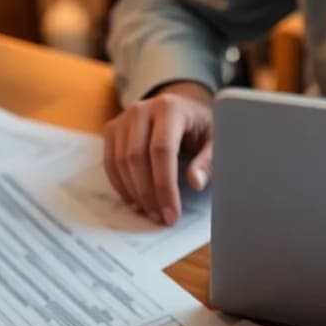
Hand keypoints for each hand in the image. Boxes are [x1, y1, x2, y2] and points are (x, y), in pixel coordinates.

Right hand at [103, 81, 213, 224]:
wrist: (183, 107)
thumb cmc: (200, 127)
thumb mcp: (215, 140)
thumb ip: (208, 161)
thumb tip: (195, 182)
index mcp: (170, 109)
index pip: (162, 150)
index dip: (164, 186)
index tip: (172, 214)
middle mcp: (141, 110)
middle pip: (136, 157)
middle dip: (148, 193)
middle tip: (161, 218)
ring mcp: (123, 119)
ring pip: (120, 161)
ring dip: (134, 193)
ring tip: (151, 212)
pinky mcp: (113, 129)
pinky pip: (110, 162)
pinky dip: (121, 185)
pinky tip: (136, 201)